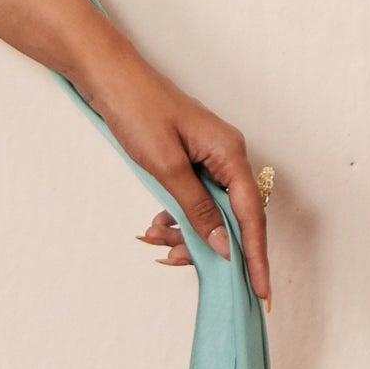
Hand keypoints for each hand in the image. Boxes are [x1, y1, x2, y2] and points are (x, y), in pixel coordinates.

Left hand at [80, 40, 272, 309]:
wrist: (108, 76)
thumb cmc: (136, 110)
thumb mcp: (166, 166)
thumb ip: (197, 208)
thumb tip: (225, 245)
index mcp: (230, 154)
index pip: (251, 216)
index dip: (256, 256)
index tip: (261, 291)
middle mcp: (226, 157)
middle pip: (232, 218)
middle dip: (207, 246)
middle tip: (176, 262)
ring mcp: (208, 158)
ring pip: (209, 213)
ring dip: (184, 233)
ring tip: (153, 239)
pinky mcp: (189, 161)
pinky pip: (192, 200)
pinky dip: (175, 217)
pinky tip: (153, 227)